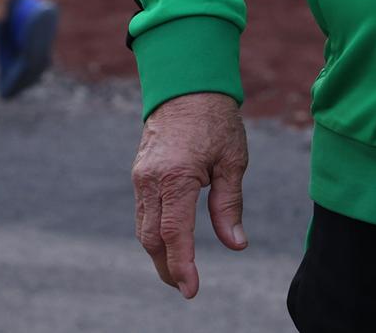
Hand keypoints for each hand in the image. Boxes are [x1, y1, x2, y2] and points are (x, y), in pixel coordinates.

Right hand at [132, 91, 248, 299]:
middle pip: (152, 238)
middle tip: (184, 287)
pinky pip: (143, 211)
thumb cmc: (216, 120)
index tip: (190, 290)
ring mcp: (140, 177)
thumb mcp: (233, 160)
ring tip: (177, 271)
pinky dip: (154, 232)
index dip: (182, 265)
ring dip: (158, 252)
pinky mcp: (139, 173)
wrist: (187, 84)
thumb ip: (229, 205)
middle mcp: (151, 180)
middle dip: (166, 267)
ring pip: (143, 227)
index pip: (174, 234)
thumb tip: (236, 244)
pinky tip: (169, 241)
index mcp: (176, 177)